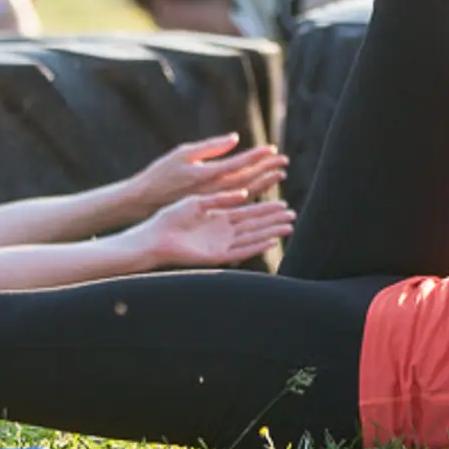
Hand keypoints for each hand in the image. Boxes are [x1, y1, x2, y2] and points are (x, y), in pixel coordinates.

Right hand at [125, 134, 289, 215]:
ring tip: (280, 174)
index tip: (272, 149)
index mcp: (207, 174)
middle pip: (247, 178)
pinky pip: (237, 199)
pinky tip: (263, 186)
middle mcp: (213, 189)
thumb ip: (210, 147)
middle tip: (283, 160)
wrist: (145, 200)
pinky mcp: (211, 205)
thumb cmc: (161, 173)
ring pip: (245, 191)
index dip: (256, 157)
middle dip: (266, 168)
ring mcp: (213, 199)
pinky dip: (252, 192)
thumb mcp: (182, 153)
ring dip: (264, 182)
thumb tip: (235, 138)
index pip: (239, 165)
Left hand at [133, 190, 295, 268]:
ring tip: (288, 227)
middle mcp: (223, 230)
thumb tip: (243, 193)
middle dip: (273, 220)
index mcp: (218, 215)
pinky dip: (256, 245)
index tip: (282, 201)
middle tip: (292, 214)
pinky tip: (270, 240)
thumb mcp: (197, 203)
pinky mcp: (217, 255)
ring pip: (252, 237)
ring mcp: (221, 243)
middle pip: (254, 224)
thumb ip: (220, 199)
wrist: (155, 236)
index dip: (265, 207)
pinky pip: (240, 250)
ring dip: (270, 232)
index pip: (247, 210)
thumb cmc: (170, 217)